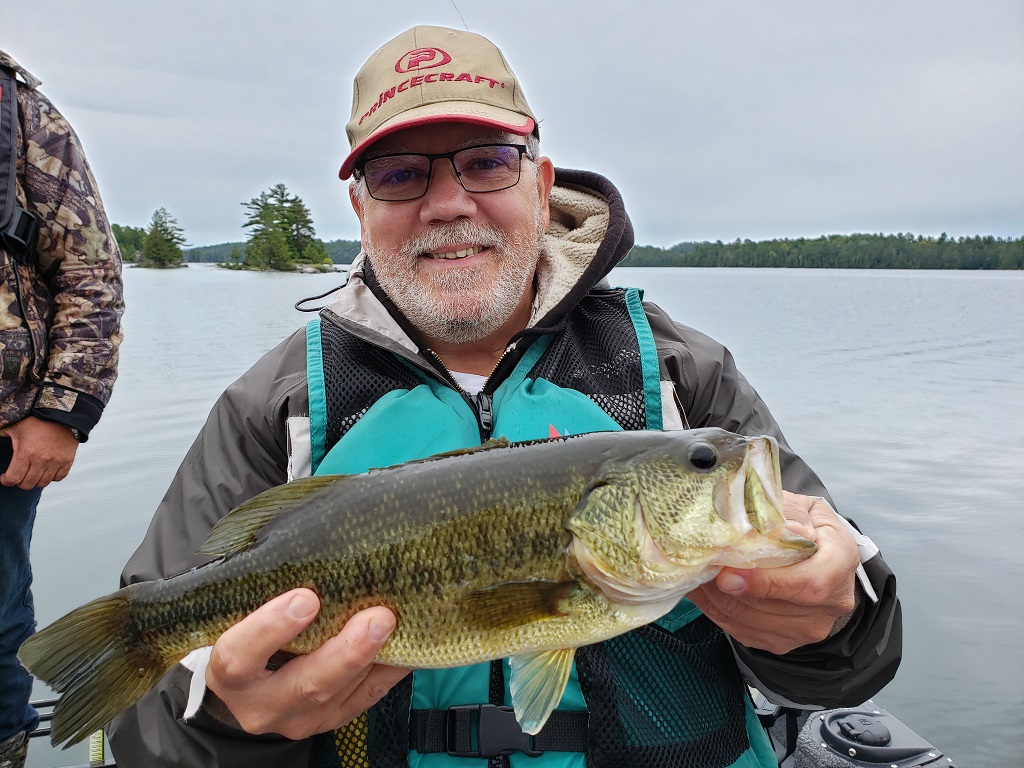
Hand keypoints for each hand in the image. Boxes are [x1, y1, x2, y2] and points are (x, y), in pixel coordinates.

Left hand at [0, 415, 78, 488]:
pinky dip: (51, 477)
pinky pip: (58, 478)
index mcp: (26, 453)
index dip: (6, 481)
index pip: (13, 478)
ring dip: (35, 481)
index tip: (5, 478)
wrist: (60, 415)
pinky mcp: (67, 461)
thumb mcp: (14, 428)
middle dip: (19, 482)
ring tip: (33, 474)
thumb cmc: (37, 421)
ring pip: (43, 483)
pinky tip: (47, 471)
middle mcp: (41, 460)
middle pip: (27, 484)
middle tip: (19, 475)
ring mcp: (55, 462)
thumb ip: (1, 436)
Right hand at [206, 588, 409, 738]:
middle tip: (378, 618)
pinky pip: (365, 699)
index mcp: (228, 673)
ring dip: (373, 659)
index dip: (271, 628)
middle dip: (346, 651)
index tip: (306, 597)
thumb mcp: (241, 619)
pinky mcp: (330, 722)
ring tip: (397, 626)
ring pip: (339, 694)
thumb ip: (267, 594)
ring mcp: (297, 719)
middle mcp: (261, 704)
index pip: (241, 654)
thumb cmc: (248, 637)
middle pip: (305, 684)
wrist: (248, 691)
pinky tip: (406, 645)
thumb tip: (318, 547)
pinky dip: (388, 671)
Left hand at [688, 492, 858, 654]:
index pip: (809, 583)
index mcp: (840, 564)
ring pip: (750, 621)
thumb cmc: (811, 529)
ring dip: (715, 598)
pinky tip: (701, 589)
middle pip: (772, 605)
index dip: (766, 582)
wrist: (826, 562)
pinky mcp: (782, 642)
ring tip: (694, 573)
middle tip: (698, 567)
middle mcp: (830, 604)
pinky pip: (741, 630)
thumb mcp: (805, 509)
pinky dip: (715, 609)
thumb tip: (755, 526)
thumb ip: (784, 514)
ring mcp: (806, 629)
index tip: (728, 574)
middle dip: (727, 589)